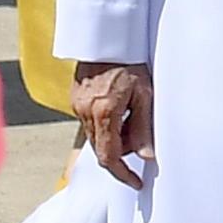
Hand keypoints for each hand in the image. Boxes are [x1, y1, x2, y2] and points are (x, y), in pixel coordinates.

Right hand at [70, 60, 153, 185]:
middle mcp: (85, 113)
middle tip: (140, 135)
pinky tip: (119, 107)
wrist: (107, 40)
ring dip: (114, 137)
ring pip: (96, 137)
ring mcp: (77, 107)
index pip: (109, 157)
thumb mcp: (144, 95)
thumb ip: (144, 127)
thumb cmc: (130, 63)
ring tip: (132, 113)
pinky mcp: (75, 100)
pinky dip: (106, 125)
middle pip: (102, 149)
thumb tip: (147, 155)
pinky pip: (91, 123)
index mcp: (104, 112)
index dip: (123, 173)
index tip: (135, 182)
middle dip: (122, 151)